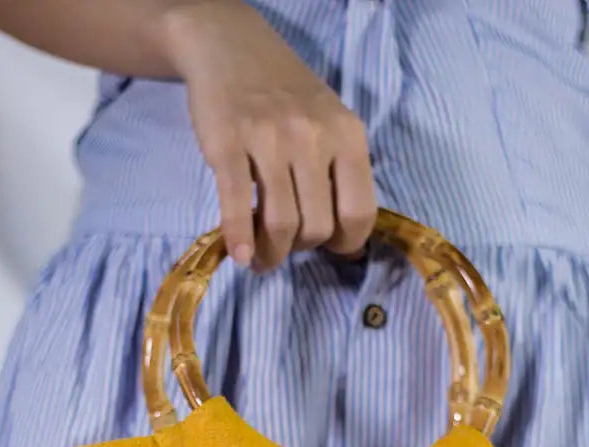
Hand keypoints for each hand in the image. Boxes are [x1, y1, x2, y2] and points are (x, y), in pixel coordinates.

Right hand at [163, 1, 376, 269]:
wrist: (230, 47)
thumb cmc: (286, 96)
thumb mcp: (330, 124)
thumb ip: (342, 174)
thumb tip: (350, 245)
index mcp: (348, 135)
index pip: (360, 213)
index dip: (346, 244)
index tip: (329, 247)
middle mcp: (314, 136)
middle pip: (318, 227)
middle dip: (302, 249)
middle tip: (286, 245)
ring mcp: (270, 138)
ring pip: (282, 224)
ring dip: (271, 254)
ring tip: (262, 257)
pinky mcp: (228, 142)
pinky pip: (237, 203)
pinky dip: (239, 238)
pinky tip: (238, 255)